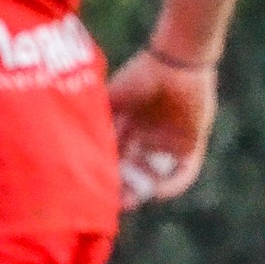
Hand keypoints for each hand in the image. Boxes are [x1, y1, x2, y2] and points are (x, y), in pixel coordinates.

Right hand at [108, 50, 217, 210]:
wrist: (176, 61)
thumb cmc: (141, 75)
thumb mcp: (113, 100)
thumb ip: (99, 120)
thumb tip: (73, 144)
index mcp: (130, 127)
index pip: (117, 158)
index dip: (108, 174)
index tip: (97, 189)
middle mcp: (149, 138)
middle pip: (136, 171)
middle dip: (125, 188)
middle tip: (115, 202)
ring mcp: (170, 142)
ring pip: (157, 175)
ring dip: (146, 189)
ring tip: (133, 199)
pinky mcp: (192, 143)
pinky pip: (185, 171)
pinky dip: (174, 184)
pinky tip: (158, 192)